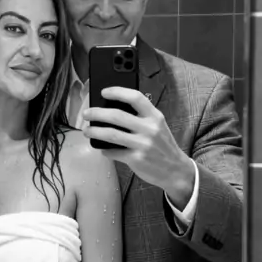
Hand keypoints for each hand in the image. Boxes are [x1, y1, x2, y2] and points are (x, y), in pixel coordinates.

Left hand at [83, 87, 194, 207]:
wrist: (175, 170)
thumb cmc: (162, 145)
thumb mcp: (158, 126)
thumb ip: (141, 117)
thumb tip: (111, 110)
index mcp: (155, 116)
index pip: (135, 97)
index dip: (117, 92)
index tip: (104, 92)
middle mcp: (150, 128)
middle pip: (117, 115)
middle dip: (97, 113)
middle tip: (86, 114)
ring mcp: (143, 144)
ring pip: (111, 133)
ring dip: (94, 131)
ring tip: (86, 130)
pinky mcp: (136, 159)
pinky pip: (113, 152)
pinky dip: (104, 149)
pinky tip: (102, 148)